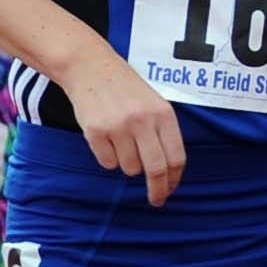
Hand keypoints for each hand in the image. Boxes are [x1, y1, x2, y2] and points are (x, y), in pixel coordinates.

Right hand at [65, 46, 185, 205]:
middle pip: (156, 169)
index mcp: (164, 114)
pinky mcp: (95, 131)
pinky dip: (109, 159)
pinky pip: (107, 162)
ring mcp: (118, 126)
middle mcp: (143, 121)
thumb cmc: (126, 88)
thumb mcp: (155, 104)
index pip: (176, 157)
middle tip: (156, 199)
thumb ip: (163, 132)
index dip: (174, 179)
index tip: (170, 190)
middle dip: (157, 189)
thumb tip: (169, 171)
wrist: (90, 67)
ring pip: (129, 168)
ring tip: (123, 145)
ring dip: (128, 166)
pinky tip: (107, 140)